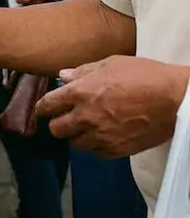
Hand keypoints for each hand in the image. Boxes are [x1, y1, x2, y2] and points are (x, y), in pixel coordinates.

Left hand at [36, 56, 188, 156]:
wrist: (175, 99)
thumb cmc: (144, 75)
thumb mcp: (111, 64)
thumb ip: (83, 71)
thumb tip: (63, 76)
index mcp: (80, 92)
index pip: (48, 105)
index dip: (42, 107)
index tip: (43, 109)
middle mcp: (86, 116)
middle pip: (56, 129)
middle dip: (57, 124)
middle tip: (64, 119)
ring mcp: (101, 135)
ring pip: (75, 143)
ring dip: (78, 135)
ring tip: (87, 127)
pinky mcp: (117, 149)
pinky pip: (97, 153)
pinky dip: (97, 146)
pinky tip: (103, 136)